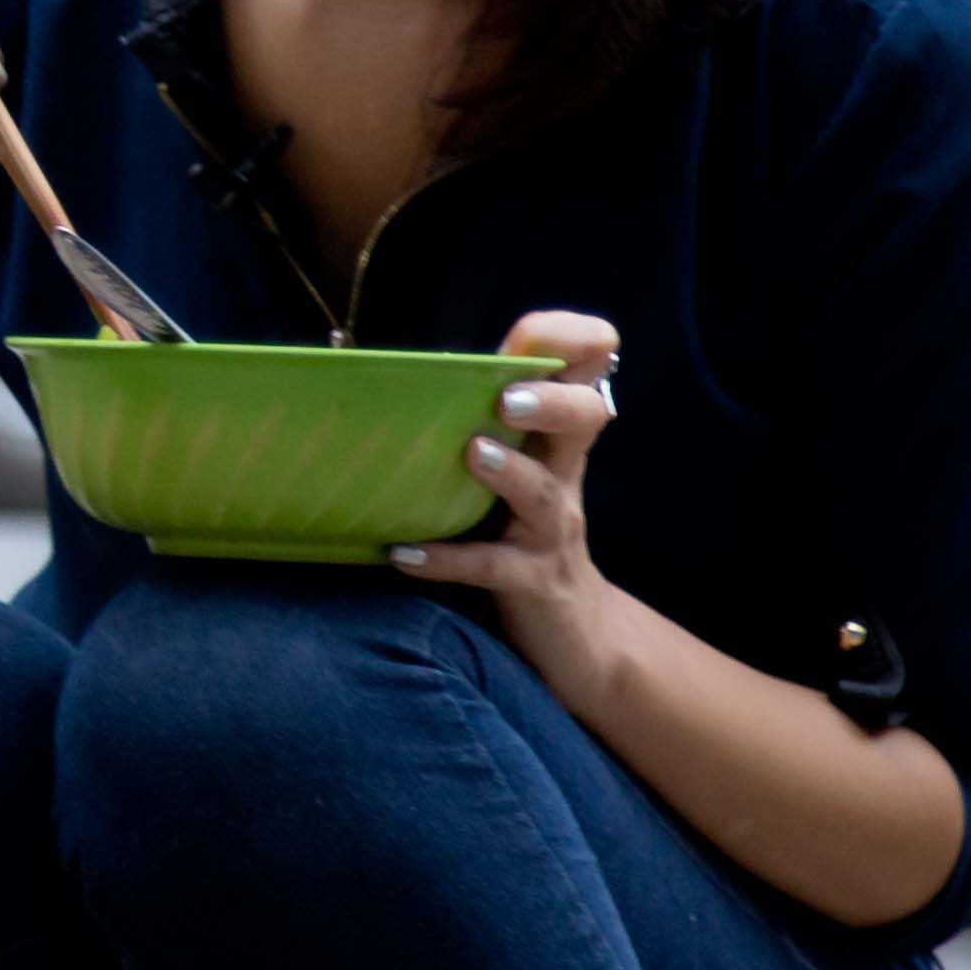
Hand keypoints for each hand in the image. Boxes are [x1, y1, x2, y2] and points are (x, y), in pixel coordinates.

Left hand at [391, 310, 621, 671]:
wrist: (575, 637)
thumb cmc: (520, 538)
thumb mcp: (514, 476)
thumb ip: (480, 425)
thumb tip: (388, 366)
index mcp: (554, 442)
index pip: (582, 373)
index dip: (571, 342)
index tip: (532, 331)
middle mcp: (561, 477)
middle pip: (582, 420)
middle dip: (551, 401)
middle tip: (506, 396)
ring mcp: (551, 531)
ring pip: (543, 494)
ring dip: (508, 472)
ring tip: (472, 452)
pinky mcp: (533, 583)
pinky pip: (493, 568)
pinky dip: (447, 560)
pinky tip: (404, 554)